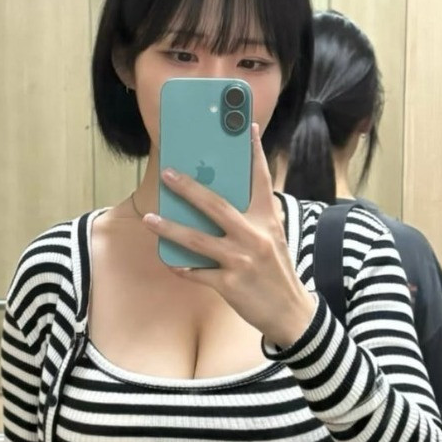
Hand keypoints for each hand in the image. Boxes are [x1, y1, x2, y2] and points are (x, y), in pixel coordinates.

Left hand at [143, 124, 316, 346]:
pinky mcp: (230, 284)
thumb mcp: (272, 239)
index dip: (254, 152)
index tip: (246, 127)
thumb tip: (219, 204)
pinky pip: (198, 273)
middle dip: (189, 188)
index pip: (261, 179)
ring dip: (170, 228)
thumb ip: (252, 220)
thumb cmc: (277, 273)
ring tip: (150, 219)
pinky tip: (170, 261)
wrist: (292, 313)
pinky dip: (183, 267)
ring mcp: (241, 260)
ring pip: (198, 240)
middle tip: (168, 174)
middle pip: (216, 205)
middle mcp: (254, 236)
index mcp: (268, 220)